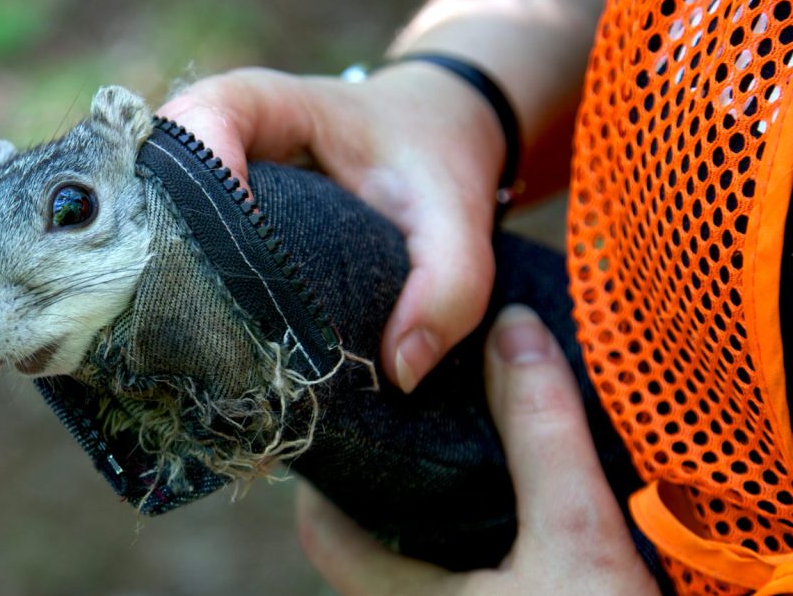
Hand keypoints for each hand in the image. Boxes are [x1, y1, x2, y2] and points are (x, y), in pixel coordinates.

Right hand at [158, 64, 505, 391]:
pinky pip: (165, 243)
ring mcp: (201, 175)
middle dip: (167, 248)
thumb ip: (451, 286)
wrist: (425, 137)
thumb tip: (399, 369)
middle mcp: (216, 135)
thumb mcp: (458, 215)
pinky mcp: (200, 213)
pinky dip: (172, 288)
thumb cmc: (431, 160)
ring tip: (182, 343)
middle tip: (193, 325)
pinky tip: (190, 341)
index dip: (202, 177)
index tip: (234, 252)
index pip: (205, 119)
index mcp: (266, 105)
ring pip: (148, 215)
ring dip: (159, 275)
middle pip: (155, 176)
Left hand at [294, 305, 659, 594]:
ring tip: (469, 441)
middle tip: (421, 409)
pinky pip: (464, 577)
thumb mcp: (579, 543)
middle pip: (372, 541)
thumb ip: (543, 438)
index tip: (354, 409)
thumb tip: (512, 331)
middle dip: (396, 477)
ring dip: (442, 506)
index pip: (324, 531)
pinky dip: (478, 535)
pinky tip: (516, 504)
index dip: (330, 471)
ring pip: (422, 561)